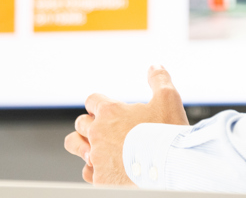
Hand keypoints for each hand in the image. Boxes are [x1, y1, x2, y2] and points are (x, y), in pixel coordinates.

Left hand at [64, 64, 188, 185]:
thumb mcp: (168, 99)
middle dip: (91, 122)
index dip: (100, 103)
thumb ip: (159, 80)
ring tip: (92, 146)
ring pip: (75, 144)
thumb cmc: (168, 134)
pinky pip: (86, 170)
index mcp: (111, 112)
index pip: (92, 100)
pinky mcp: (101, 178)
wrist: (171, 167)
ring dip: (81, 142)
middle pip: (81, 122)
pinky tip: (104, 166)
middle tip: (105, 128)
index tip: (106, 108)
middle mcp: (98, 133)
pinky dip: (93, 167)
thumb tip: (154, 67)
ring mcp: (97, 156)